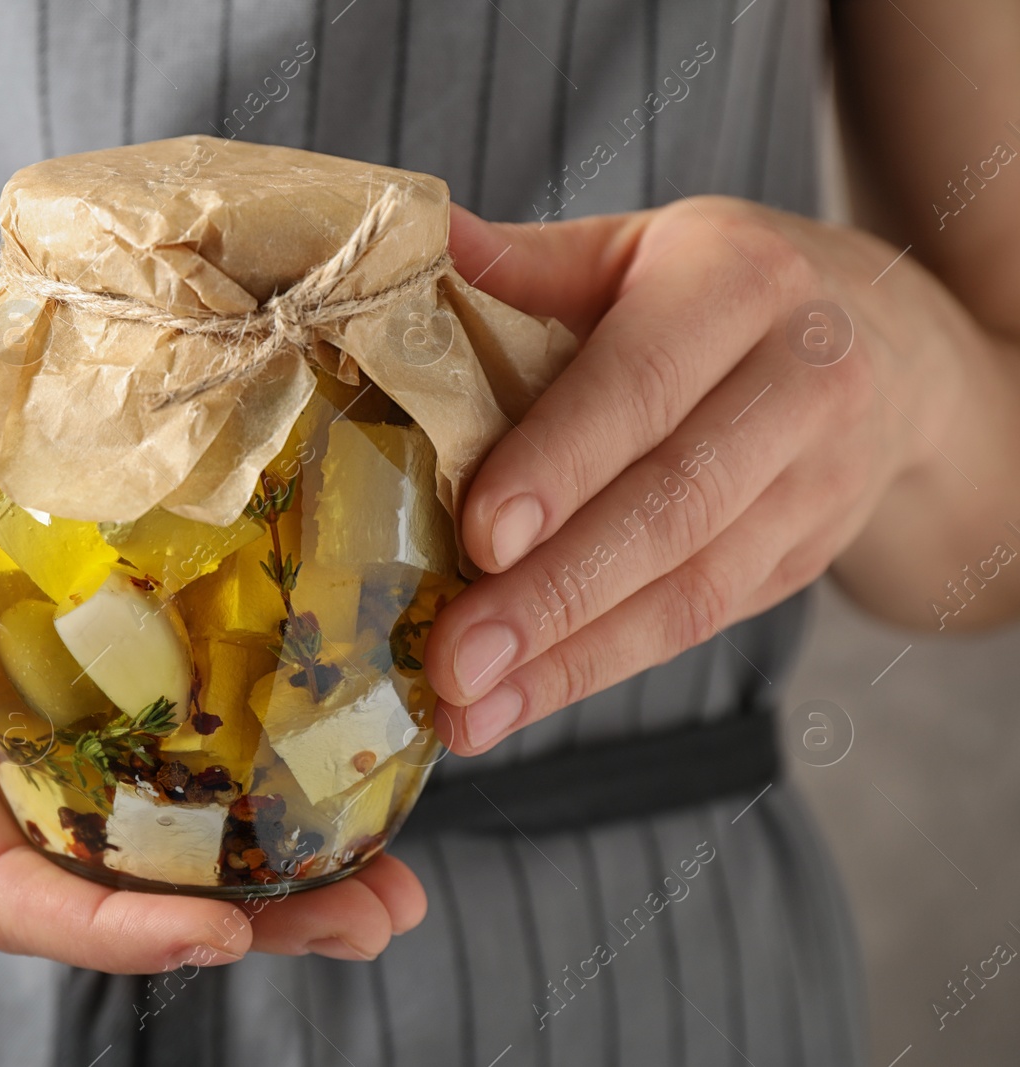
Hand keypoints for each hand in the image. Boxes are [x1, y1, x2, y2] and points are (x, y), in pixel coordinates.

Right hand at [0, 392, 424, 971]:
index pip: (4, 892)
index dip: (110, 930)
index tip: (223, 932)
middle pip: (107, 896)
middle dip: (240, 923)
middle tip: (369, 919)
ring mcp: (35, 756)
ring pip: (153, 851)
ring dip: (274, 881)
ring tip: (389, 889)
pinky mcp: (79, 710)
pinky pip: (165, 774)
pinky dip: (250, 795)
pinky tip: (333, 785)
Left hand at [426, 198, 972, 753]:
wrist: (890, 345)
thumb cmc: (720, 290)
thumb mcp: (634, 251)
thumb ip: (528, 263)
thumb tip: (421, 240)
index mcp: (741, 285)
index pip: (643, 385)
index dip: (562, 463)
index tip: (480, 536)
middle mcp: (801, 384)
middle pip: (672, 506)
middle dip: (555, 594)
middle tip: (454, 659)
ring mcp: (817, 483)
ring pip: (692, 588)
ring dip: (571, 659)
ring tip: (470, 711)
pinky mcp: (804, 556)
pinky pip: (700, 622)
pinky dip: (601, 667)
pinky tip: (521, 701)